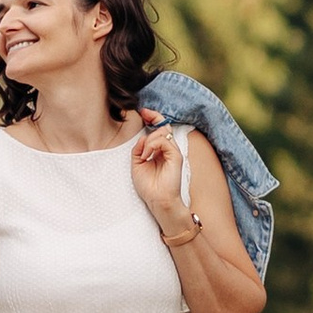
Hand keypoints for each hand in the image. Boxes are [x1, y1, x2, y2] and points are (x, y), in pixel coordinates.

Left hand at [128, 112, 194, 246]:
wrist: (158, 201)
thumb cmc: (149, 186)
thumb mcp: (137, 165)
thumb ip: (138, 150)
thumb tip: (142, 137)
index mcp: (158, 151)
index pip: (158, 130)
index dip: (152, 118)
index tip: (142, 112)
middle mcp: (167, 150)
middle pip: (164, 126)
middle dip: (153, 117)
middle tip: (143, 113)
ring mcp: (173, 152)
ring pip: (163, 133)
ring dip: (149, 139)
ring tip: (144, 154)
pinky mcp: (176, 157)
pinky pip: (164, 142)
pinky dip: (153, 145)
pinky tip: (147, 155)